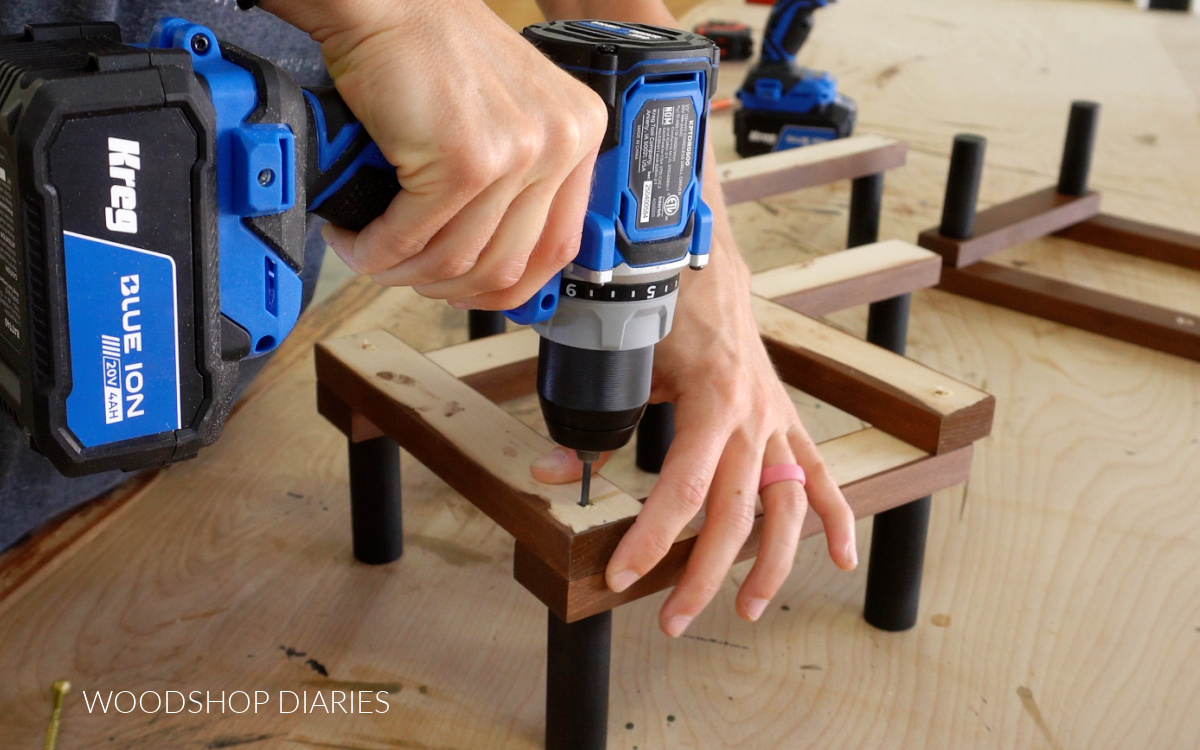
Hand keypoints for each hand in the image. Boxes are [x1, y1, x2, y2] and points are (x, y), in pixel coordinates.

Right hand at [264, 0, 608, 308]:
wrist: (384, 5)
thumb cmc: (431, 52)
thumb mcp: (508, 114)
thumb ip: (522, 177)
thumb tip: (503, 259)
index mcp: (579, 134)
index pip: (559, 246)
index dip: (507, 284)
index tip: (470, 291)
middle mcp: (561, 142)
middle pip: (507, 266)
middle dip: (447, 287)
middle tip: (409, 273)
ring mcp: (517, 153)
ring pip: (458, 261)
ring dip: (403, 271)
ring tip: (372, 252)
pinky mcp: (464, 161)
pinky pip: (413, 239)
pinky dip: (374, 250)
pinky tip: (354, 237)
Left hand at [532, 236, 857, 636]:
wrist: (708, 263)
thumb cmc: (662, 312)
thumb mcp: (626, 366)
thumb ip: (596, 426)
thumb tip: (551, 474)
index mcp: (713, 403)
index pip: (683, 489)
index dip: (652, 539)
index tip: (623, 577)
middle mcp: (755, 419)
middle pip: (735, 514)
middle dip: (703, 575)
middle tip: (670, 620)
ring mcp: (778, 422)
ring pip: (786, 508)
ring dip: (772, 565)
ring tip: (746, 610)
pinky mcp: (788, 421)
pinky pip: (821, 476)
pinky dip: (839, 517)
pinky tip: (844, 558)